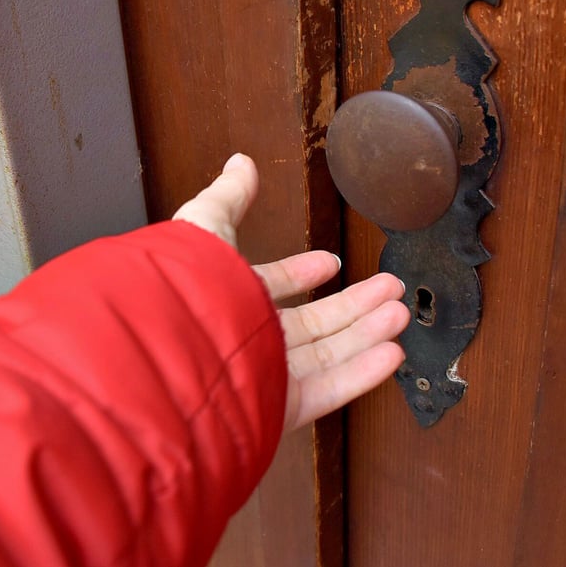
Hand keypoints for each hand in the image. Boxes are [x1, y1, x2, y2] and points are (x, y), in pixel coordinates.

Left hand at [174, 154, 408, 430]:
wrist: (166, 348)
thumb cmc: (177, 287)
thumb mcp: (205, 225)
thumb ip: (227, 196)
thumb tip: (239, 162)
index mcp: (228, 297)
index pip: (274, 285)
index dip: (304, 271)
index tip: (330, 263)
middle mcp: (246, 336)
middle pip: (312, 322)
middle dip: (355, 304)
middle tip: (390, 288)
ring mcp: (263, 373)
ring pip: (327, 354)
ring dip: (368, 333)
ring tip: (400, 312)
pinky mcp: (277, 404)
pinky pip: (327, 389)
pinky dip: (361, 373)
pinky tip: (390, 353)